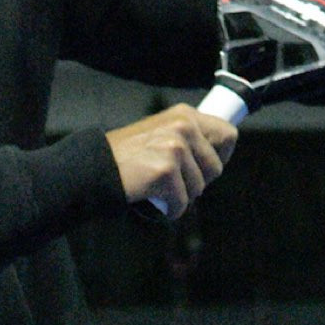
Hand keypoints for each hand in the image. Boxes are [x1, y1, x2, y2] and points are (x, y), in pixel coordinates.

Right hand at [107, 104, 236, 216]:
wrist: (95, 168)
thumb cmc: (128, 157)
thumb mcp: (162, 134)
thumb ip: (188, 139)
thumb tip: (217, 159)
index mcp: (185, 115)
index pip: (228, 135)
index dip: (221, 156)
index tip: (204, 167)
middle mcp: (183, 127)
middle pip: (216, 168)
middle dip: (198, 182)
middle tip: (173, 180)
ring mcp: (174, 148)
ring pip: (199, 188)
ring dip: (180, 196)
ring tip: (157, 186)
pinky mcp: (165, 171)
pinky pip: (182, 203)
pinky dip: (170, 209)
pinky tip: (154, 199)